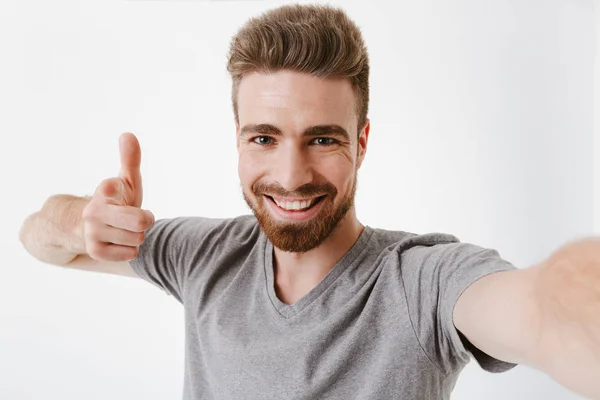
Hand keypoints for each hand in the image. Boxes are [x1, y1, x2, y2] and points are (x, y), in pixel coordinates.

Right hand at [81, 132, 154, 261]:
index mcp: (104, 191)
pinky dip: (130, 249)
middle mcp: (94, 211)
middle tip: (140, 216)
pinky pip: (131, 253)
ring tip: (126, 229)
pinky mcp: (95, 252)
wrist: (93, 227)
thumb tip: (128, 135)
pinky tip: (120, 242)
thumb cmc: (118, 201)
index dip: (116, 189)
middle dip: (146, 220)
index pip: (111, 188)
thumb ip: (130, 160)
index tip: (113, 188)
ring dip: (137, 235)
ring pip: (138, 238)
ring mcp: (92, 232)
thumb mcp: (126, 181)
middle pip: (140, 222)